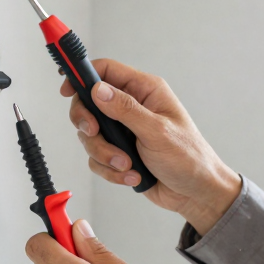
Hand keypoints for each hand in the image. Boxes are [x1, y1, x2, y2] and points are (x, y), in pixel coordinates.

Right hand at [62, 59, 241, 235]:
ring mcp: (124, 130)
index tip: (67, 90)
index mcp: (145, 91)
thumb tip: (98, 90)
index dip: (82, 76)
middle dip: (88, 124)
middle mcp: (132, 107)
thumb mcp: (157, 131)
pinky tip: (132, 175)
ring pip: (90, 135)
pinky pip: (97, 158)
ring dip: (104, 154)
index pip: (106, 70)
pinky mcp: (119, 152)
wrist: (196, 193)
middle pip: (89, 104)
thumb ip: (125, 109)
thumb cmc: (189, 158)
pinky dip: (110, 170)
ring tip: (127, 164)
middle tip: (95, 134)